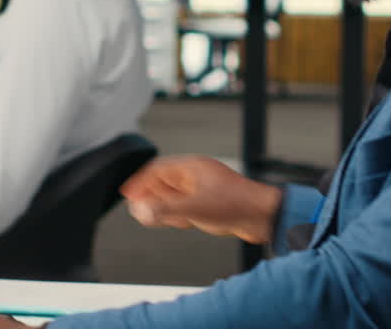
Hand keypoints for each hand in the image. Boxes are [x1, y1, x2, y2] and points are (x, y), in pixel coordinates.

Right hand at [121, 155, 282, 243]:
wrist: (264, 216)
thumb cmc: (236, 204)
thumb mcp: (194, 207)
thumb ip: (166, 209)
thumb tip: (141, 211)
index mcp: (193, 168)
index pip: (158, 170)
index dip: (140, 181)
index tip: (127, 192)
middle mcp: (197, 176)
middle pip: (165, 182)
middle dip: (149, 195)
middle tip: (135, 206)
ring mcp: (205, 190)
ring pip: (176, 195)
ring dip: (162, 205)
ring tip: (149, 215)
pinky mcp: (212, 204)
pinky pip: (187, 205)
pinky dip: (176, 213)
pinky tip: (175, 222)